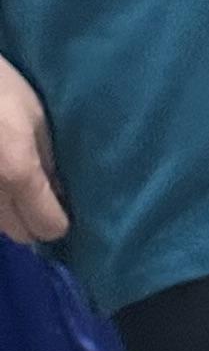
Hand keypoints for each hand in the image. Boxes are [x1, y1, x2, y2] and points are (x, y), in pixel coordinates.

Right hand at [0, 56, 67, 248]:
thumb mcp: (35, 116)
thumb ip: (49, 161)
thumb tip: (59, 194)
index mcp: (18, 173)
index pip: (48, 227)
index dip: (59, 219)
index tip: (61, 204)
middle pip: (20, 234)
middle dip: (33, 221)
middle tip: (39, 197)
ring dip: (9, 213)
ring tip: (13, 183)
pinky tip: (0, 178)